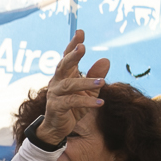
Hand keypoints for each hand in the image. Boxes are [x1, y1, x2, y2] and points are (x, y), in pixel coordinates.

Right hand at [36, 30, 109, 144]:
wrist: (58, 128)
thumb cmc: (73, 107)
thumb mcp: (89, 91)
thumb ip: (96, 76)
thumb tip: (106, 59)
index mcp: (64, 75)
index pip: (67, 56)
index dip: (73, 44)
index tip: (80, 32)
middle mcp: (57, 82)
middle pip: (63, 65)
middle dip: (72, 56)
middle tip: (82, 47)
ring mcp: (55, 94)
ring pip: (69, 84)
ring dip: (86, 82)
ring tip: (102, 82)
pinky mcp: (56, 107)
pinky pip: (71, 101)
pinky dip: (86, 101)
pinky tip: (99, 102)